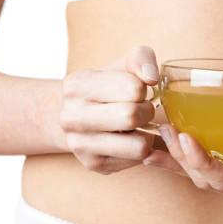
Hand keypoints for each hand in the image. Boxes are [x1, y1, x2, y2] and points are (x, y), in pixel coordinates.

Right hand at [59, 45, 161, 173]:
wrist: (79, 114)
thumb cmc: (108, 86)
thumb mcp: (122, 65)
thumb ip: (140, 60)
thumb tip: (151, 77)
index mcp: (77, 85)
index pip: (133, 88)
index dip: (142, 89)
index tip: (136, 91)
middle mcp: (71, 116)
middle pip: (132, 117)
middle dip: (146, 112)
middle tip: (142, 109)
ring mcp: (79, 144)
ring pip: (138, 146)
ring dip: (147, 135)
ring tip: (137, 126)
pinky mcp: (93, 164)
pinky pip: (136, 161)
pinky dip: (140, 150)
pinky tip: (130, 139)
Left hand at [145, 95, 222, 203]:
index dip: (203, 164)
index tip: (187, 138)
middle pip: (207, 180)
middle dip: (183, 159)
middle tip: (167, 129)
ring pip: (201, 174)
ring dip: (177, 157)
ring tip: (159, 132)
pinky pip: (205, 163)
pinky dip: (181, 157)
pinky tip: (161, 144)